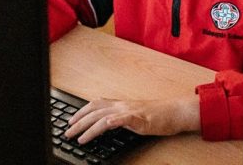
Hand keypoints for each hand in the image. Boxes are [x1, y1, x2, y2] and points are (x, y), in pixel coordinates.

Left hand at [64, 95, 199, 143]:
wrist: (174, 112)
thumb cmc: (157, 116)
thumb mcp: (134, 115)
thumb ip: (120, 118)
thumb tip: (106, 125)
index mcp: (119, 104)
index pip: (95, 105)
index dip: (81, 112)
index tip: (70, 121)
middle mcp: (121, 105)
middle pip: (94, 111)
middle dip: (78, 122)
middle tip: (67, 132)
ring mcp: (129, 111)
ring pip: (103, 116)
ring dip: (89, 127)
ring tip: (79, 137)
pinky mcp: (139, 118)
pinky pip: (123, 119)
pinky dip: (111, 122)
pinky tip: (104, 126)